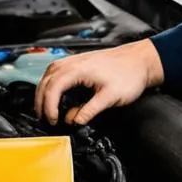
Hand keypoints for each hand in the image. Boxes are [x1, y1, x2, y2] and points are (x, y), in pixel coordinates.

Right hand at [34, 39, 164, 125]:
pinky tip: (53, 93)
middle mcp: (73, 62)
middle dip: (41, 101)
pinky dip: (50, 84)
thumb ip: (89, 111)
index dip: (49, 107)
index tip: (53, 120)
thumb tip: (74, 121)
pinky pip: (56, 71)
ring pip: (48, 75)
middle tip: (44, 118)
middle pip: (46, 81)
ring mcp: (75, 60)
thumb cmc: (129, 74)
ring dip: (43, 92)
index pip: (53, 88)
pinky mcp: (79, 62)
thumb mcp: (110, 97)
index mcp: (78, 69)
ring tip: (44, 108)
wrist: (140, 60)